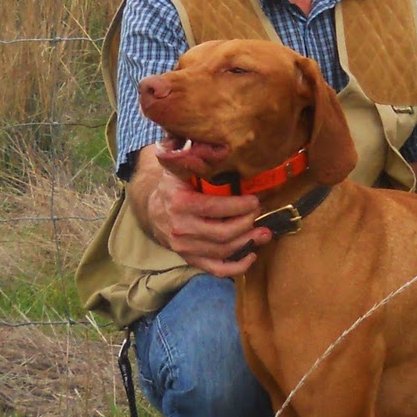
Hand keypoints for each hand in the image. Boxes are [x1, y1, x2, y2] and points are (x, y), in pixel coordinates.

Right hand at [143, 165, 266, 277]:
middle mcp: (180, 228)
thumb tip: (219, 147)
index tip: (254, 201)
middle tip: (258, 214)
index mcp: (179, 203)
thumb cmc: (174, 186)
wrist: (152, 210)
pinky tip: (251, 255)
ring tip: (264, 233)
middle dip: (246, 223)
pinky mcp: (190, 259)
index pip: (215, 208)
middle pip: (222, 233)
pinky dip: (236, 266)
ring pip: (222, 251)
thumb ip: (194, 157)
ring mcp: (184, 247)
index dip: (239, 206)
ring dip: (247, 243)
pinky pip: (215, 269)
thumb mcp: (179, 168)